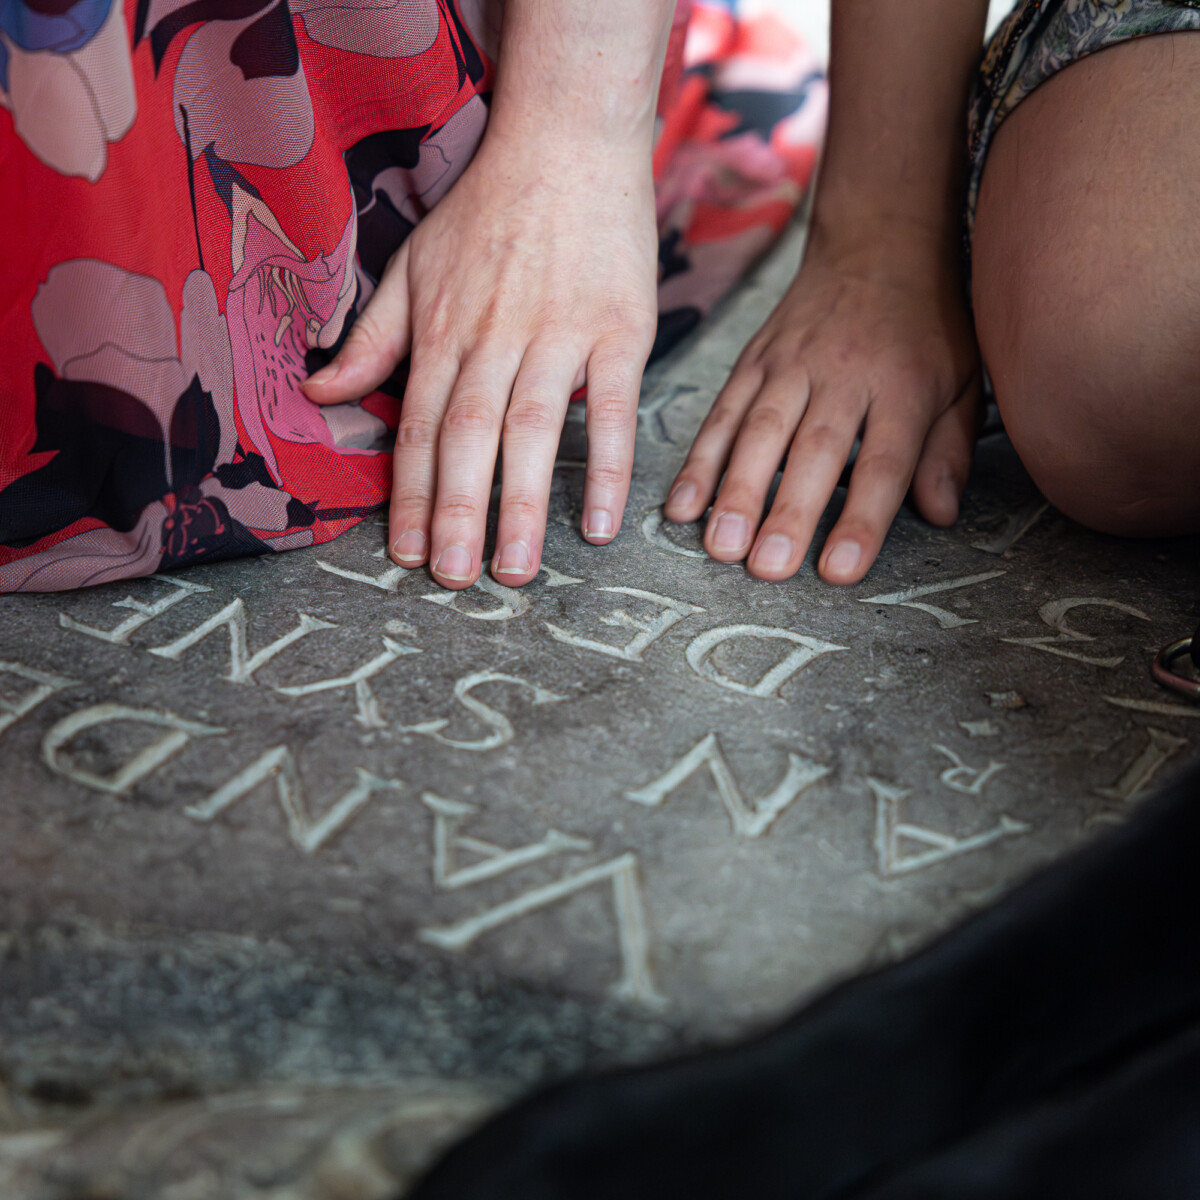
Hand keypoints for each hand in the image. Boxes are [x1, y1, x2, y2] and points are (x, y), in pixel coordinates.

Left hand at [304, 130, 657, 588]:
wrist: (566, 143)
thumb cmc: (486, 211)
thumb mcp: (412, 267)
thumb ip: (370, 337)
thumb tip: (320, 393)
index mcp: (441, 331)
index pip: (415, 426)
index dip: (406, 494)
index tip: (403, 553)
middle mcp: (492, 338)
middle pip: (466, 439)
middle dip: (456, 514)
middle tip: (454, 580)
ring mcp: (557, 335)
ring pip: (530, 430)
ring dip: (522, 505)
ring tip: (517, 571)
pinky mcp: (618, 329)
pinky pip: (609, 407)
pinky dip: (605, 466)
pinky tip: (601, 522)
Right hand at [664, 226, 981, 583]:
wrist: (878, 239)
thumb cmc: (925, 323)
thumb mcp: (963, 379)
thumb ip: (948, 449)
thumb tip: (939, 514)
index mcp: (903, 386)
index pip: (882, 462)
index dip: (861, 518)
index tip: (840, 570)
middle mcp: (843, 374)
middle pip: (813, 451)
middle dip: (787, 512)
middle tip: (768, 567)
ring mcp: (790, 365)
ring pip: (759, 433)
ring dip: (736, 492)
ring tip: (721, 545)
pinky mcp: (753, 362)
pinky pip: (722, 414)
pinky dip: (700, 462)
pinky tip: (683, 506)